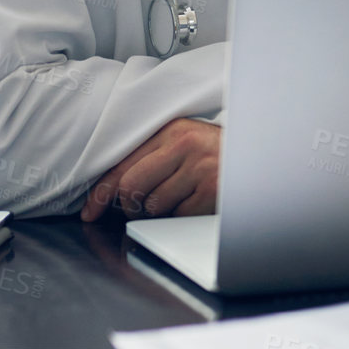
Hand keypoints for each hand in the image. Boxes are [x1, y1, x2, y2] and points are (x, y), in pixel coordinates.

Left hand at [80, 118, 219, 221]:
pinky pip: (177, 217)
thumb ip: (150, 160)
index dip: (100, 193)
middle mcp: (184, 144)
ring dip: (160, 212)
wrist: (259, 157)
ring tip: (180, 198)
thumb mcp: (183, 146)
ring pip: (153, 206)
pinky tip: (196, 202)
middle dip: (129, 207)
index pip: (122, 164)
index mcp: (171, 130)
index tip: (89, 212)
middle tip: (140, 209)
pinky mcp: (212, 191)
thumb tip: (110, 194)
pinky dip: (181, 218)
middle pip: (130, 187)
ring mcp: (200, 167)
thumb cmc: (215, 156)